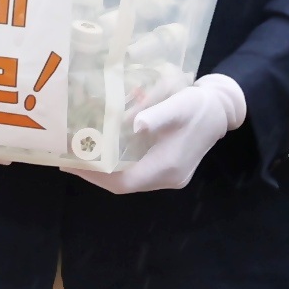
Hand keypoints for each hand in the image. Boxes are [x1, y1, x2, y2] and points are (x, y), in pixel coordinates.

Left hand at [82, 74, 243, 194]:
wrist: (221, 110)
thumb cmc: (198, 106)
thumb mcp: (178, 105)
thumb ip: (157, 116)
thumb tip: (135, 124)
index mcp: (168, 167)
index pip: (124, 181)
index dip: (96, 175)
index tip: (72, 162)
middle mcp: (167, 178)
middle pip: (123, 183)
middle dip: (94, 173)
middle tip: (67, 157)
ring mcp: (168, 176)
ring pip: (129, 179)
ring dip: (104, 170)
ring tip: (80, 155)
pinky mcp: (168, 169)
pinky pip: (136, 172)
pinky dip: (117, 164)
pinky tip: (103, 151)